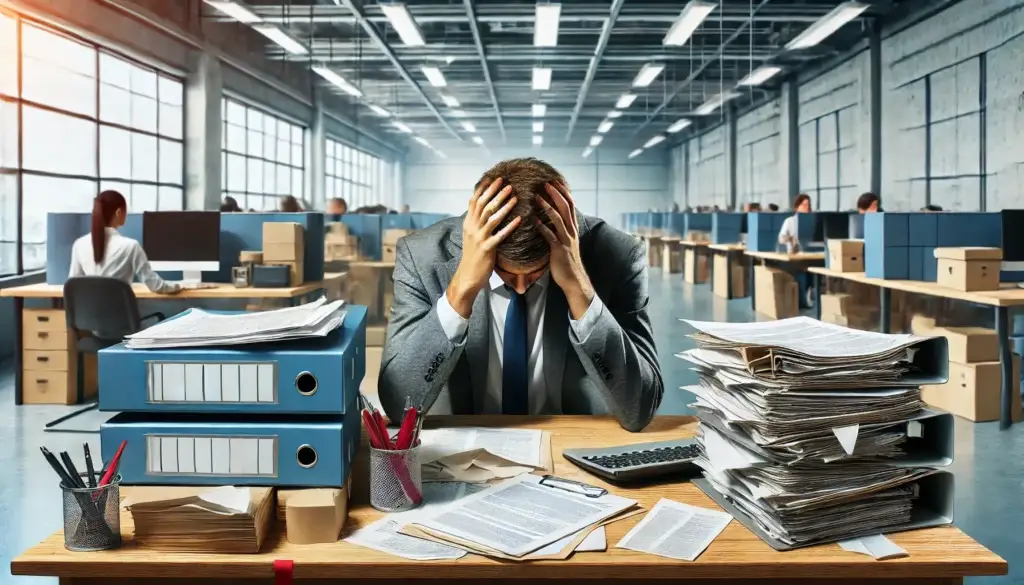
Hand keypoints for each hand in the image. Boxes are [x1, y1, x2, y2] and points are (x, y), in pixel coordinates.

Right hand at [447, 177, 520, 317]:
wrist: (468, 276)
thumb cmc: (473, 255)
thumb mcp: (470, 234)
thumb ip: (474, 219)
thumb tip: (474, 201)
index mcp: (468, 223)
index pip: (475, 201)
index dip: (485, 189)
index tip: (495, 178)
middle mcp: (472, 228)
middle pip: (484, 206)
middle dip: (495, 193)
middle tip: (507, 183)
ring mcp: (479, 238)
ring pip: (491, 218)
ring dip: (503, 206)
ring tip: (514, 196)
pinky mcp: (487, 249)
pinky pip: (500, 235)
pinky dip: (509, 227)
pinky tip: (519, 220)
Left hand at [536, 182, 593, 319]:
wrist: (574, 279)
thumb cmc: (567, 261)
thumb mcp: (566, 242)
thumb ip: (560, 230)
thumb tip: (551, 219)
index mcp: (573, 228)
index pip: (570, 205)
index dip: (563, 192)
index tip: (554, 181)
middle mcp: (571, 231)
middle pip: (565, 207)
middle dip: (556, 194)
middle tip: (545, 183)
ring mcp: (566, 240)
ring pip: (558, 218)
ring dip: (547, 206)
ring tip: (536, 197)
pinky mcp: (559, 249)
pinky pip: (550, 235)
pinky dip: (542, 226)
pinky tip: (534, 220)